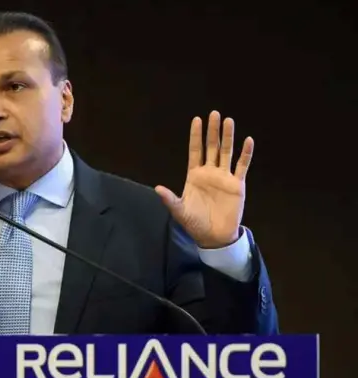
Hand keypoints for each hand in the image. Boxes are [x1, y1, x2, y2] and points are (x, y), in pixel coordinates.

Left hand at [155, 111, 252, 248]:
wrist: (214, 236)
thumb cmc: (194, 223)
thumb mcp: (180, 211)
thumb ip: (170, 199)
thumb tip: (157, 188)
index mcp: (194, 175)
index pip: (195, 150)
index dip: (196, 135)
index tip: (197, 119)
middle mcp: (209, 172)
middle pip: (211, 147)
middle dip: (212, 131)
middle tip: (214, 113)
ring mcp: (224, 177)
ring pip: (226, 152)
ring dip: (228, 137)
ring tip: (229, 121)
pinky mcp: (237, 184)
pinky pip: (242, 166)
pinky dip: (246, 154)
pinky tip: (248, 141)